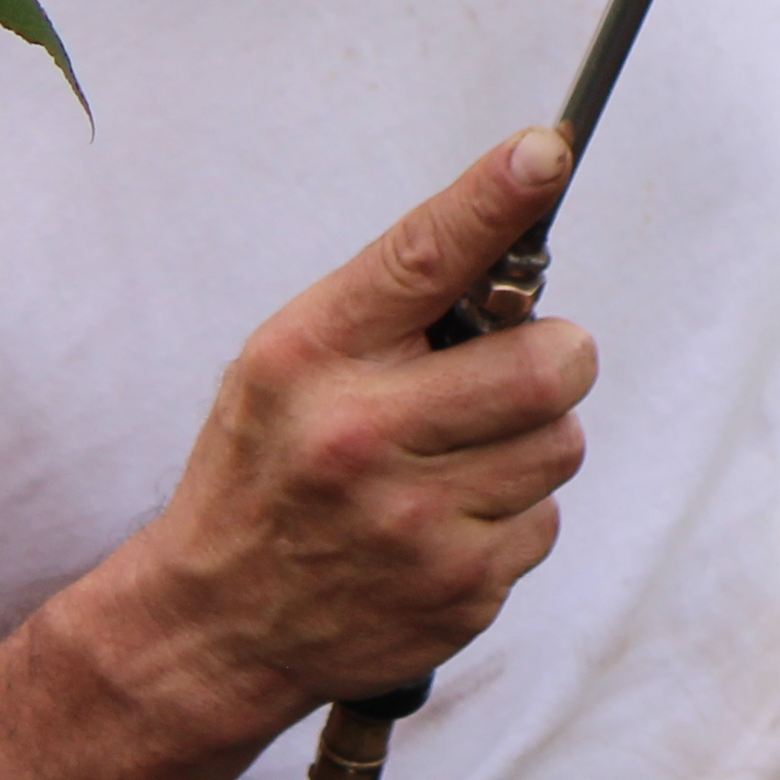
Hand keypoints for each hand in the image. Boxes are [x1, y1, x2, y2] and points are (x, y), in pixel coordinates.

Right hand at [101, 127, 595, 737]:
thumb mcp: (290, 361)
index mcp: (313, 360)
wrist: (217, 626)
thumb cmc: (267, 470)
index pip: (421, 256)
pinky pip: (545, 521)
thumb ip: (393, 300)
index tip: (545, 152)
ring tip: (456, 458)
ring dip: (531, 441)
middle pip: (550, 363)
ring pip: (561, 442)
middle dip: (554, 356)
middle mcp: (361, 437)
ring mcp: (414, 525)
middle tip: (516, 367)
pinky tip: (444, 525)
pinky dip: (511, 517)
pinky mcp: (458, 592)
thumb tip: (515, 225)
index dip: (494, 198)